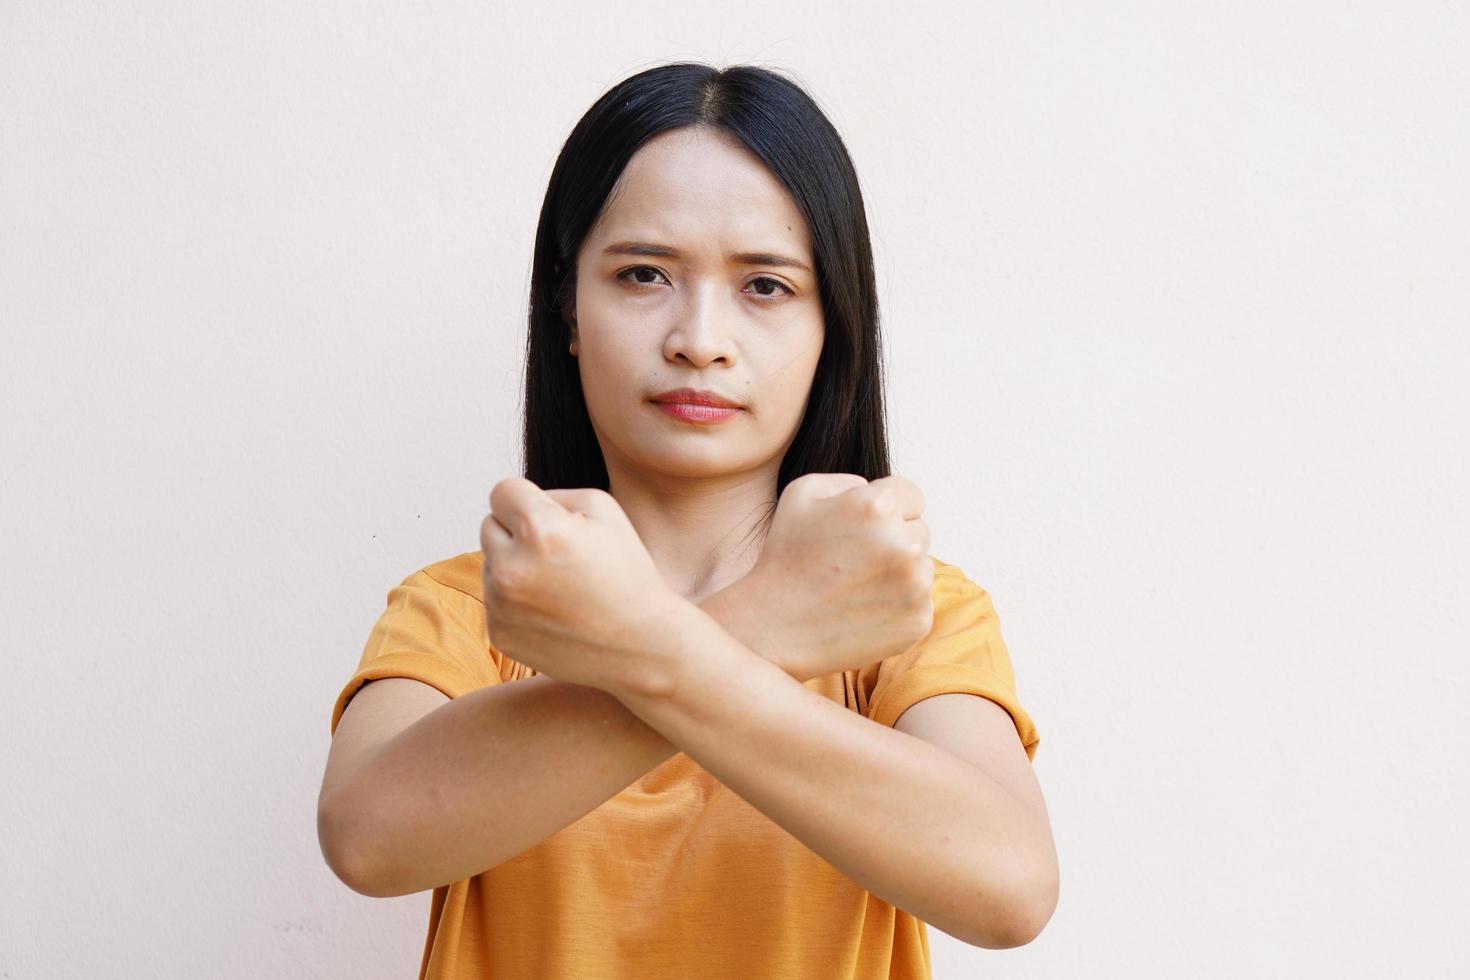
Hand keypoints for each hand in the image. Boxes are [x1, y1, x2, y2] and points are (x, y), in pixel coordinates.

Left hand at [479, 477, 682, 697]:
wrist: (640, 645)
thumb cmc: (626, 571)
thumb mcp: (603, 510)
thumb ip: (550, 494)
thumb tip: (511, 503)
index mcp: (540, 531)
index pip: (502, 492)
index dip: (527, 499)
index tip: (549, 516)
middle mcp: (512, 569)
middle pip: (489, 525)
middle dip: (517, 530)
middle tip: (558, 551)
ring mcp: (501, 606)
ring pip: (490, 563)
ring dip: (515, 565)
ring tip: (560, 584)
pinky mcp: (499, 633)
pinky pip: (494, 598)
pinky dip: (516, 599)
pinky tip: (554, 609)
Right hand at [735, 473, 933, 680]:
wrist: (776, 625)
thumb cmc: (786, 555)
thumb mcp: (803, 492)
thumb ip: (851, 480)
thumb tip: (879, 491)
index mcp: (878, 506)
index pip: (912, 495)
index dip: (887, 509)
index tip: (863, 528)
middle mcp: (904, 544)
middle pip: (921, 530)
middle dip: (895, 539)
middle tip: (855, 560)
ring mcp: (915, 585)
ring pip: (923, 567)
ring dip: (900, 573)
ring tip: (856, 585)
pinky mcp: (918, 620)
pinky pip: (920, 601)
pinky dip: (898, 604)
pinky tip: (863, 608)